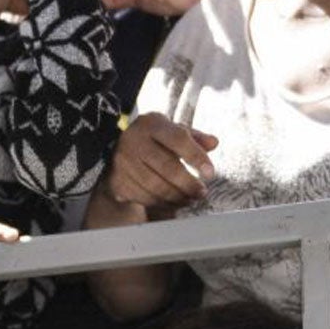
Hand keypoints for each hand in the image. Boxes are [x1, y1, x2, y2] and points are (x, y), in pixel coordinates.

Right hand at [101, 113, 216, 210]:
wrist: (116, 148)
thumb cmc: (152, 140)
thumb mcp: (172, 131)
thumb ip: (195, 137)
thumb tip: (213, 143)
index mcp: (152, 124)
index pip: (178, 139)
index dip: (196, 157)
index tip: (210, 173)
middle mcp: (134, 141)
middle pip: (167, 167)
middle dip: (188, 184)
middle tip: (201, 192)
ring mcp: (123, 162)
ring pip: (155, 186)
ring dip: (177, 197)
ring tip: (189, 199)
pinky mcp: (118, 180)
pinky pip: (144, 197)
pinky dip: (162, 204)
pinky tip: (172, 203)